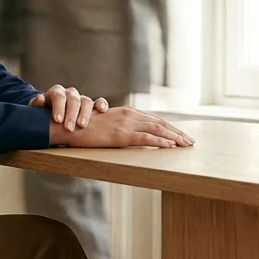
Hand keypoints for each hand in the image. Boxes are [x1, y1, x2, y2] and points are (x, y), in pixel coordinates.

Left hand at [30, 85, 108, 131]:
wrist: (51, 116)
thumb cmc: (43, 114)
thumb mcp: (36, 110)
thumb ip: (37, 105)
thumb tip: (40, 99)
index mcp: (56, 92)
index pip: (58, 96)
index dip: (59, 107)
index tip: (58, 120)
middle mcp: (69, 94)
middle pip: (73, 99)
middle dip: (71, 114)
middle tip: (69, 128)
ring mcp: (81, 99)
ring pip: (86, 101)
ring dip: (85, 113)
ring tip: (82, 125)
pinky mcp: (90, 106)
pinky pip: (98, 101)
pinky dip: (101, 104)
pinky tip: (102, 111)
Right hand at [50, 105, 193, 148]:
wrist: (68, 125)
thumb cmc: (83, 127)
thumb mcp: (105, 124)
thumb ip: (120, 126)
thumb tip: (131, 135)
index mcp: (126, 112)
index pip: (154, 119)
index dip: (170, 127)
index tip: (181, 135)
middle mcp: (129, 115)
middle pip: (160, 123)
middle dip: (177, 132)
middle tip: (190, 141)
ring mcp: (126, 124)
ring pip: (157, 129)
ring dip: (175, 137)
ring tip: (186, 145)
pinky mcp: (121, 134)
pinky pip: (146, 138)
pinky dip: (161, 141)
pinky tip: (171, 146)